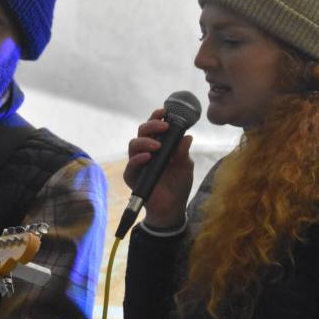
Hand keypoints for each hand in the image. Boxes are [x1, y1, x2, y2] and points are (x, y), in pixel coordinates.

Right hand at [123, 107, 194, 227]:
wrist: (172, 207)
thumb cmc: (178, 184)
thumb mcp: (185, 166)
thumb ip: (184, 152)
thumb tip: (187, 136)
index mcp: (159, 145)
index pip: (154, 127)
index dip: (156, 117)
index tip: (164, 111)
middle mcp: (146, 151)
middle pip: (141, 132)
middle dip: (151, 126)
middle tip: (164, 126)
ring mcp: (138, 164)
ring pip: (133, 145)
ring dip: (145, 142)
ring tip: (157, 146)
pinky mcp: (133, 178)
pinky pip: (130, 166)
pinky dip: (137, 160)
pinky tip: (147, 158)